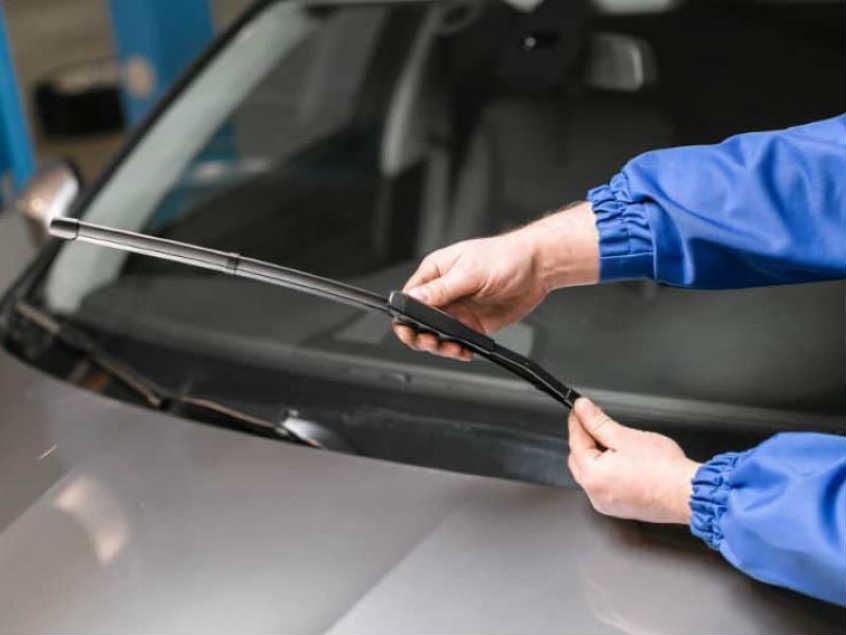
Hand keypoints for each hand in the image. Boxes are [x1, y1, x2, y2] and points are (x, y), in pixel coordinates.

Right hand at [393, 201, 598, 359]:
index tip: (410, 328)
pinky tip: (463, 350)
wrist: (537, 267)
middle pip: (418, 321)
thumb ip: (441, 289)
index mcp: (436, 272)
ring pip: (436, 335)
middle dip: (419, 335)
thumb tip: (414, 298)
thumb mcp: (470, 271)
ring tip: (450, 348)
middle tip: (430, 342)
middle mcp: (444, 293)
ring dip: (439, 346)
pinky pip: (457, 342)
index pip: (409, 297)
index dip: (404, 316)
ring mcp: (458, 310)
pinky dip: (457, 350)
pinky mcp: (473, 324)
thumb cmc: (506, 256)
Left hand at [567, 398, 700, 523]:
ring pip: (591, 473)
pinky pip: (605, 485)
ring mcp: (607, 504)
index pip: (575, 441)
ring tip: (615, 440)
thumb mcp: (625, 437)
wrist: (687, 493)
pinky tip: (623, 460)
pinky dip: (608, 471)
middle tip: (597, 421)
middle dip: (586, 438)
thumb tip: (583, 409)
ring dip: (597, 455)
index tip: (579, 409)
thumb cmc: (663, 469)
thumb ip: (599, 422)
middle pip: (579, 458)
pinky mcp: (620, 508)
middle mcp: (595, 494)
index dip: (577, 421)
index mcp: (592, 476)